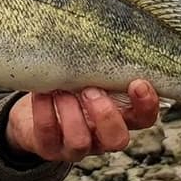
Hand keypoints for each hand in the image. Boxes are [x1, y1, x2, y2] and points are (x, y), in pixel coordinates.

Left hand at [4, 80, 158, 161]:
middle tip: (90, 90)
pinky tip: (42, 92)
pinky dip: (44, 110)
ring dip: (71, 113)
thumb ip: (102, 65)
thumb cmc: (70, 84)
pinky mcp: (48, 148)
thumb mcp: (89, 74)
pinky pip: (47, 134)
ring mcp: (75, 148)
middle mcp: (101, 138)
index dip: (146, 105)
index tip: (138, 83)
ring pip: (80, 141)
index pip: (144, 118)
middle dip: (105, 114)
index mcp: (119, 118)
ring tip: (62, 91)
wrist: (34, 107)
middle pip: (117, 140)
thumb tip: (108, 32)